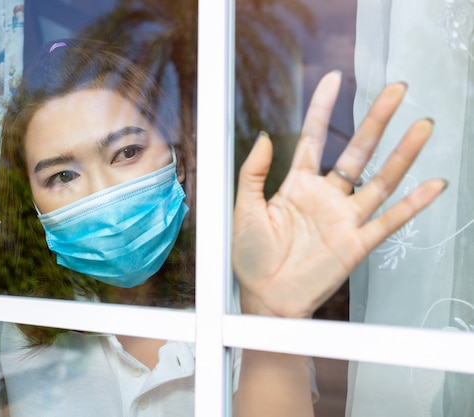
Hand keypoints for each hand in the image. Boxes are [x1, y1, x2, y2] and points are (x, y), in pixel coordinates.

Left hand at [232, 71, 445, 317]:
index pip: (313, 137)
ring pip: (379, 180)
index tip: (335, 78)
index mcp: (296, 185)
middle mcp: (325, 197)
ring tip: (423, 126)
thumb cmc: (250, 256)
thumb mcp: (243, 209)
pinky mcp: (356, 244)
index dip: (323, 107)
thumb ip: (253, 173)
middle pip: (356, 151)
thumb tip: (263, 136)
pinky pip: (389, 221)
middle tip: (396, 89)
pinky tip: (434, 185)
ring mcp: (343, 219)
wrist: (264, 298)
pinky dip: (413, 205)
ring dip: (402, 154)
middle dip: (376, 120)